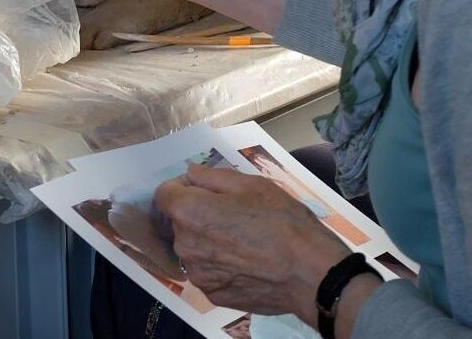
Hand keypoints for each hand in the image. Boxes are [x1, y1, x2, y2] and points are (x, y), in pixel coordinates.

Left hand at [154, 165, 349, 324]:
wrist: (308, 272)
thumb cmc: (280, 219)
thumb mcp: (249, 183)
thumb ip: (211, 176)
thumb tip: (190, 174)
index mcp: (190, 212)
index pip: (163, 194)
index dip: (181, 186)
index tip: (203, 188)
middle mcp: (185, 246)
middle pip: (178, 222)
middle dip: (197, 212)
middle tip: (232, 211)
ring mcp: (198, 275)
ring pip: (193, 248)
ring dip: (207, 239)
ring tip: (242, 237)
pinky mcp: (213, 296)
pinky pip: (207, 271)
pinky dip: (219, 263)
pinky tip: (246, 260)